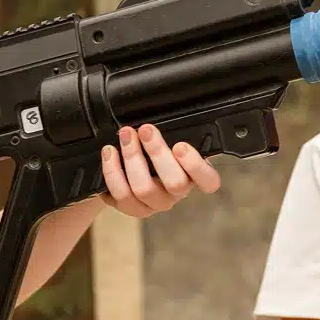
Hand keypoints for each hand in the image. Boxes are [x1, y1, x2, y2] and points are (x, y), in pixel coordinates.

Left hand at [100, 124, 220, 217]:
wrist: (129, 165)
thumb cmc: (156, 148)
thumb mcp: (171, 137)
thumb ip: (175, 131)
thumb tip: (168, 110)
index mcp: (194, 176)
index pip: (209, 181)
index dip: (196, 166)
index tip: (180, 145)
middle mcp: (177, 193)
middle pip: (175, 183)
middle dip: (157, 153)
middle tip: (145, 130)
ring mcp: (155, 203)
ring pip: (144, 189)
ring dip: (132, 158)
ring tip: (125, 135)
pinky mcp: (132, 208)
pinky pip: (121, 195)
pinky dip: (113, 171)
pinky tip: (110, 152)